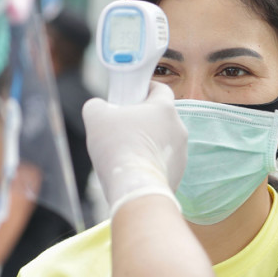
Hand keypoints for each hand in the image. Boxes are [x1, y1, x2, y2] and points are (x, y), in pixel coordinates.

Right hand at [82, 82, 187, 210]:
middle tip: (123, 127)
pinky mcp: (179, 173)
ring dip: (148, 143)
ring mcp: (182, 153)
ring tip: (126, 152)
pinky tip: (134, 169)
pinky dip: (151, 163)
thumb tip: (100, 107)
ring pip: (163, 141)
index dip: (146, 89)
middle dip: (143, 120)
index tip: (133, 95)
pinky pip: (163, 162)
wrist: (135, 187)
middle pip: (160, 118)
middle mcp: (179, 129)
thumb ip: (97, 105)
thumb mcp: (96, 116)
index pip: (161, 89)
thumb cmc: (118, 147)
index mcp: (165, 109)